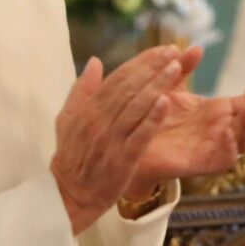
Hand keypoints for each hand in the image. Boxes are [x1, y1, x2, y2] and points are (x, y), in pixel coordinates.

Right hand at [51, 47, 185, 234]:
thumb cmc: (71, 156)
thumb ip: (81, 90)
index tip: (163, 49)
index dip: (142, 62)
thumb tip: (94, 62)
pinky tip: (166, 103)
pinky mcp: (122, 160)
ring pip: (136, 107)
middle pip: (129, 88)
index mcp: (88, 109)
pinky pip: (139, 136)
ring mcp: (110, 140)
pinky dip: (152, 119)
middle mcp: (99, 121)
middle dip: (153, 67)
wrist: (67, 195)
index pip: (118, 78)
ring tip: (176, 69)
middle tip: (175, 52)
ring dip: (157, 85)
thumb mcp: (67, 120)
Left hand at [126, 52, 244, 197]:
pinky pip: (226, 160)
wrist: (130, 143)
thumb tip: (196, 47)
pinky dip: (231, 147)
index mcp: (219, 112)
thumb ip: (182, 68)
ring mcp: (215, 148)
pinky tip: (226, 132)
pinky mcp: (203, 164)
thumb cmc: (152, 114)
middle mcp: (221, 130)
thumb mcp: (168, 86)